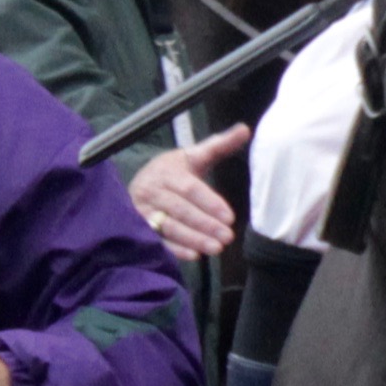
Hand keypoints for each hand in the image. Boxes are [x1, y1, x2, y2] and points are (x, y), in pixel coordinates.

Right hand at [129, 123, 251, 261]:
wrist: (139, 182)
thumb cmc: (174, 170)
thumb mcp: (194, 155)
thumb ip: (219, 145)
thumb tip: (246, 130)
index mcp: (168, 172)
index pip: (190, 189)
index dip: (210, 203)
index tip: (230, 217)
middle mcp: (152, 191)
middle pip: (181, 210)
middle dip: (205, 224)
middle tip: (227, 237)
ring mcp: (143, 211)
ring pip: (169, 227)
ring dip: (193, 239)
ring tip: (217, 248)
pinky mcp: (139, 229)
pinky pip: (158, 241)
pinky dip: (176, 250)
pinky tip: (195, 255)